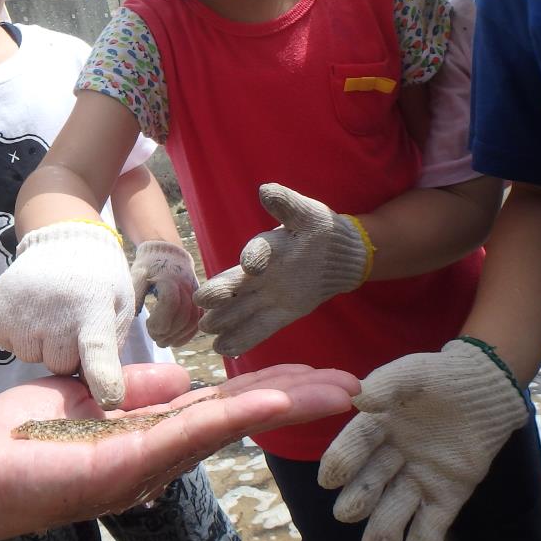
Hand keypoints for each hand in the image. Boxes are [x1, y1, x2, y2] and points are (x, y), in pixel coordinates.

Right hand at [0, 221, 136, 408]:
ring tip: (50, 314)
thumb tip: (99, 391)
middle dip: (68, 354)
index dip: (103, 379)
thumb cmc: (99, 280)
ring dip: (41, 344)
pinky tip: (30, 312)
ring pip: (31, 357)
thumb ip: (112, 347)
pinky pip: (7, 344)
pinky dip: (17, 334)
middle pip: (59, 365)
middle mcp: (54, 312)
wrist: (62, 240)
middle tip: (72, 325)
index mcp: (92, 309)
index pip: (98, 352)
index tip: (108, 399)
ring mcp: (19, 312)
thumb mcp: (119, 307)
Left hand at [0, 362, 358, 540]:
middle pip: (241, 421)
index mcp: (152, 437)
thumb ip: (137, 389)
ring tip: (336, 390)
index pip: (223, 409)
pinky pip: (191, 433)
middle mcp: (160, 457)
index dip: (272, 391)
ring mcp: (148, 464)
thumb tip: (182, 377)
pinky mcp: (128, 465)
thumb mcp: (90, 399)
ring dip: (285, 407)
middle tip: (355, 385)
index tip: (318, 376)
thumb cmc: (22, 438)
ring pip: (229, 427)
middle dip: (298, 402)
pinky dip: (238, 416)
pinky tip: (274, 401)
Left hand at [129, 240, 199, 346]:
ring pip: (192, 321)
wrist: (167, 253)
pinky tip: (175, 341)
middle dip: (167, 332)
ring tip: (163, 342)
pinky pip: (197, 320)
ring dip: (178, 336)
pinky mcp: (197, 300)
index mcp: (169, 279)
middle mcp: (186, 286)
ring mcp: (194, 294)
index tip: (149, 327)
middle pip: (183, 316)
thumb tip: (129, 317)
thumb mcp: (137, 276)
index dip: (160, 321)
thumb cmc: (148, 266)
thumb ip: (135, 295)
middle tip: (154, 338)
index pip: (170, 304)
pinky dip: (188, 334)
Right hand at [196, 184, 370, 356]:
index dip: (254, 257)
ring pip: (241, 308)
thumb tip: (265, 190)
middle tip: (202, 302)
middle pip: (235, 284)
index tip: (252, 265)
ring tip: (206, 330)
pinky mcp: (280, 313)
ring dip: (224, 319)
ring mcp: (267, 295)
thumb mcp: (307, 214)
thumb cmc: (318, 229)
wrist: (337, 255)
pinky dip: (242, 338)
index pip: (258, 251)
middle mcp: (258, 273)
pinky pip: (259, 327)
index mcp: (266, 246)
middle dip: (219, 292)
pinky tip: (223, 350)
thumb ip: (287, 204)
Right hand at [317, 339, 528, 540]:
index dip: (341, 462)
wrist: (484, 388)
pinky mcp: (448, 494)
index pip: (355, 446)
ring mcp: (420, 478)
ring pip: (397, 509)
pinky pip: (434, 521)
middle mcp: (392, 458)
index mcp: (376, 427)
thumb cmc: (440, 376)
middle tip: (347, 516)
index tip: (327, 481)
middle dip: (359, 501)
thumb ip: (386, 386)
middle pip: (371, 483)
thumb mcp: (411, 374)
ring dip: (386, 531)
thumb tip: (359, 400)